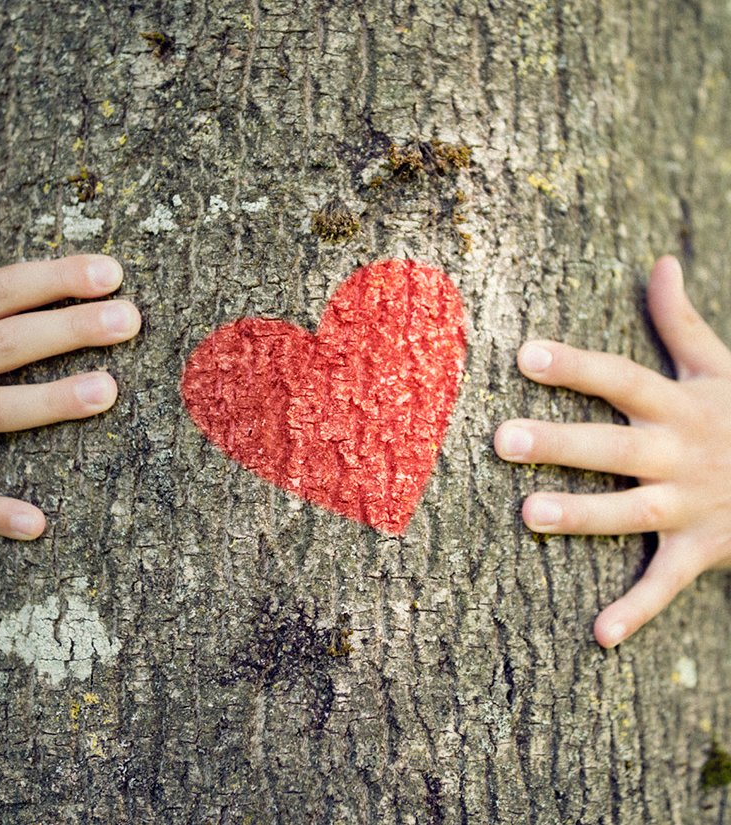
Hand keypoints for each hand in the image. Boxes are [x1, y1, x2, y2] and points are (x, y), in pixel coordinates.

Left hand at [495, 256, 730, 647]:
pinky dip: (635, 611)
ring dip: (583, 516)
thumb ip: (683, 322)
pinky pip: (666, 583)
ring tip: (527, 515)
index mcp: (678, 406)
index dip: (575, 366)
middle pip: (614, 445)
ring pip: (632, 511)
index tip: (524, 353)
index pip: (620, 379)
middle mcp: (681, 453)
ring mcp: (693, 503)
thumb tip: (661, 263)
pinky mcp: (705, 548)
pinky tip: (598, 635)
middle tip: (501, 438)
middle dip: (561, 443)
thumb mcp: (722, 368)